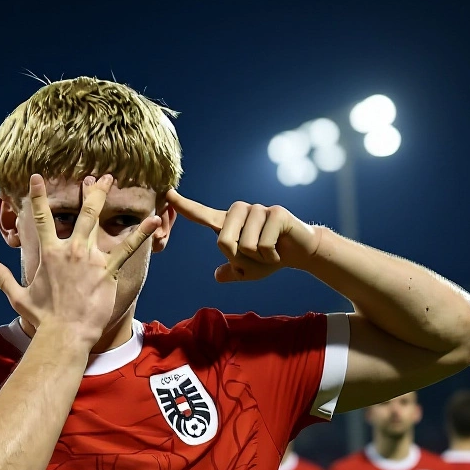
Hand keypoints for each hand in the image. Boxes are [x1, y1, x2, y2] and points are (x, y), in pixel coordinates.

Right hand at [0, 174, 160, 343]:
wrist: (65, 333)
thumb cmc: (42, 318)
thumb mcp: (17, 297)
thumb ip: (3, 278)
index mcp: (48, 254)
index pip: (41, 218)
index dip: (37, 196)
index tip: (37, 178)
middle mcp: (69, 250)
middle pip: (81, 212)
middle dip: (90, 191)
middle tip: (98, 176)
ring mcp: (90, 258)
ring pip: (99, 220)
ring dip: (105, 199)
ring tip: (113, 182)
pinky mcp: (107, 271)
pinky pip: (126, 248)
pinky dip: (141, 233)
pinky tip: (154, 220)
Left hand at [166, 190, 322, 282]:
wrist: (301, 252)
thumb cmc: (270, 258)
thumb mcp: (248, 271)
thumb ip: (231, 272)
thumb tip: (218, 276)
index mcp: (227, 223)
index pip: (202, 214)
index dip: (185, 206)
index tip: (168, 194)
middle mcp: (240, 212)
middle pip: (223, 241)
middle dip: (238, 259)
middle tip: (256, 257)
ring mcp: (259, 210)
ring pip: (245, 245)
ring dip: (258, 258)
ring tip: (269, 251)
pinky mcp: (277, 213)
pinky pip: (263, 244)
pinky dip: (271, 256)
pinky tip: (279, 250)